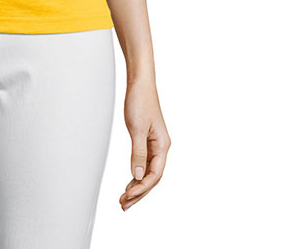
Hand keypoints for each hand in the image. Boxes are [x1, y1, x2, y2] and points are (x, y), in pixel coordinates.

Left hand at [119, 77, 169, 210]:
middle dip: (139, 193)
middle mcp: (161, 147)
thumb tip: (137, 176)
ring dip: (137, 185)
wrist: (139, 82)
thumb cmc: (140, 101)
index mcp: (162, 145)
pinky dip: (136, 174)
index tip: (128, 197)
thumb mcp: (136, 128)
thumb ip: (137, 153)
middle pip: (152, 177)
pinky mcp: (147, 139)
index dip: (142, 188)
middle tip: (124, 205)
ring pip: (148, 172)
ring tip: (124, 199)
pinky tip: (130, 182)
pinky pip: (144, 163)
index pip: (154, 175)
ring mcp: (154, 144)